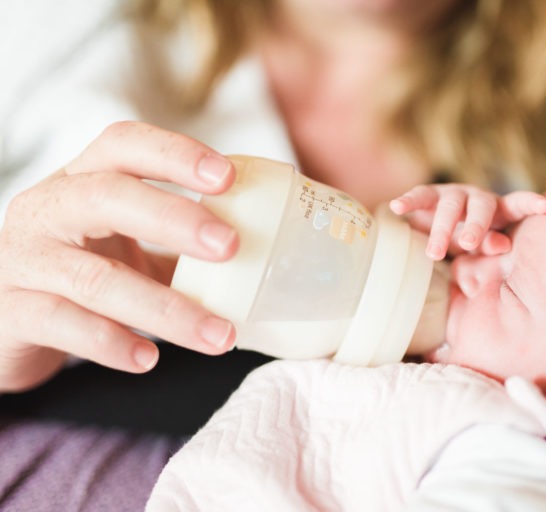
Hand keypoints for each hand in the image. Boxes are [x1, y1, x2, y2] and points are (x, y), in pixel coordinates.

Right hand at [0, 121, 239, 391]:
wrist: (3, 318)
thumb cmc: (79, 271)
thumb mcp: (122, 242)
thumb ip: (179, 242)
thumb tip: (268, 249)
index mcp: (82, 180)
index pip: (123, 144)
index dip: (175, 153)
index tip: (228, 176)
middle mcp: (47, 209)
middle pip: (106, 196)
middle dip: (174, 218)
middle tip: (231, 247)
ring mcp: (23, 259)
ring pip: (94, 278)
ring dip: (166, 310)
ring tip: (220, 335)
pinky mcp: (10, 311)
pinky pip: (63, 324)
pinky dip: (112, 343)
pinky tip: (150, 359)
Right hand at [390, 184, 545, 259]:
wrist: (438, 228)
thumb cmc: (469, 241)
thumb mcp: (482, 247)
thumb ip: (492, 245)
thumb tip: (505, 246)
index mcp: (498, 211)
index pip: (517, 204)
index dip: (531, 204)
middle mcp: (477, 198)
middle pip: (480, 206)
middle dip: (474, 225)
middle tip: (467, 244)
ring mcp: (452, 195)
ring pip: (448, 207)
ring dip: (441, 230)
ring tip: (433, 254)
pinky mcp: (429, 196)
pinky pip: (419, 196)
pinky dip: (408, 201)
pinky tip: (397, 207)